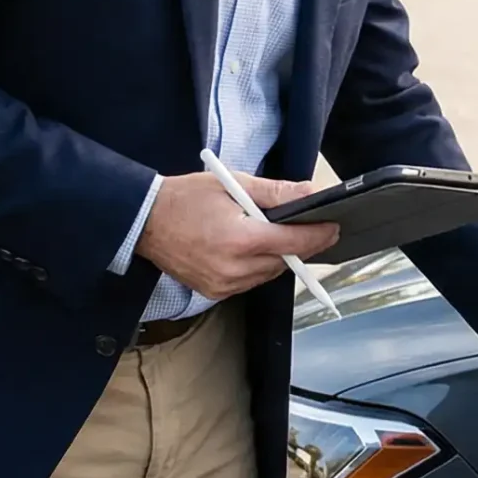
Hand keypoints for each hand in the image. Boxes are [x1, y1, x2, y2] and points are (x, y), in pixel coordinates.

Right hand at [136, 172, 338, 299]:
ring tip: (266, 234)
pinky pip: (249, 282)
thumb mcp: (233, 184)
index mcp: (240, 239)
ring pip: (268, 274)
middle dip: (297, 244)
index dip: (318, 236)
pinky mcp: (214, 292)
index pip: (294, 242)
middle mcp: (234, 268)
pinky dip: (256, 267)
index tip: (334, 228)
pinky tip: (246, 249)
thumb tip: (309, 194)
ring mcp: (223, 284)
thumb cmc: (185, 198)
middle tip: (303, 226)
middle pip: (284, 261)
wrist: (143, 221)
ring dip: (276, 257)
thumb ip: (275, 193)